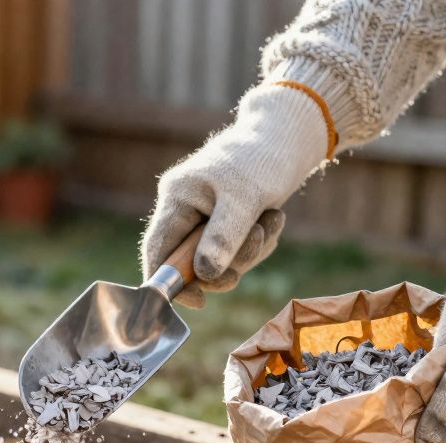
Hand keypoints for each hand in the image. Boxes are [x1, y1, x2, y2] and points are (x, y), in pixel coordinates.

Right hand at [140, 84, 329, 306]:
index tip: (198, 302)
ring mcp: (204, 216)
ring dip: (249, 252)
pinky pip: (235, 251)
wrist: (287, 138)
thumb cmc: (262, 160)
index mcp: (177, 198)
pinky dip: (256, 243)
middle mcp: (184, 208)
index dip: (170, 283)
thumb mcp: (245, 199)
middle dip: (227, 263)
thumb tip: (205, 276)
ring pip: (217, 260)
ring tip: (271, 221)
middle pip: (191, 262)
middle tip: (256, 247)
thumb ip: (223, 237)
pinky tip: (271, 220)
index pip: (157, 250)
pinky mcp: (224, 221)